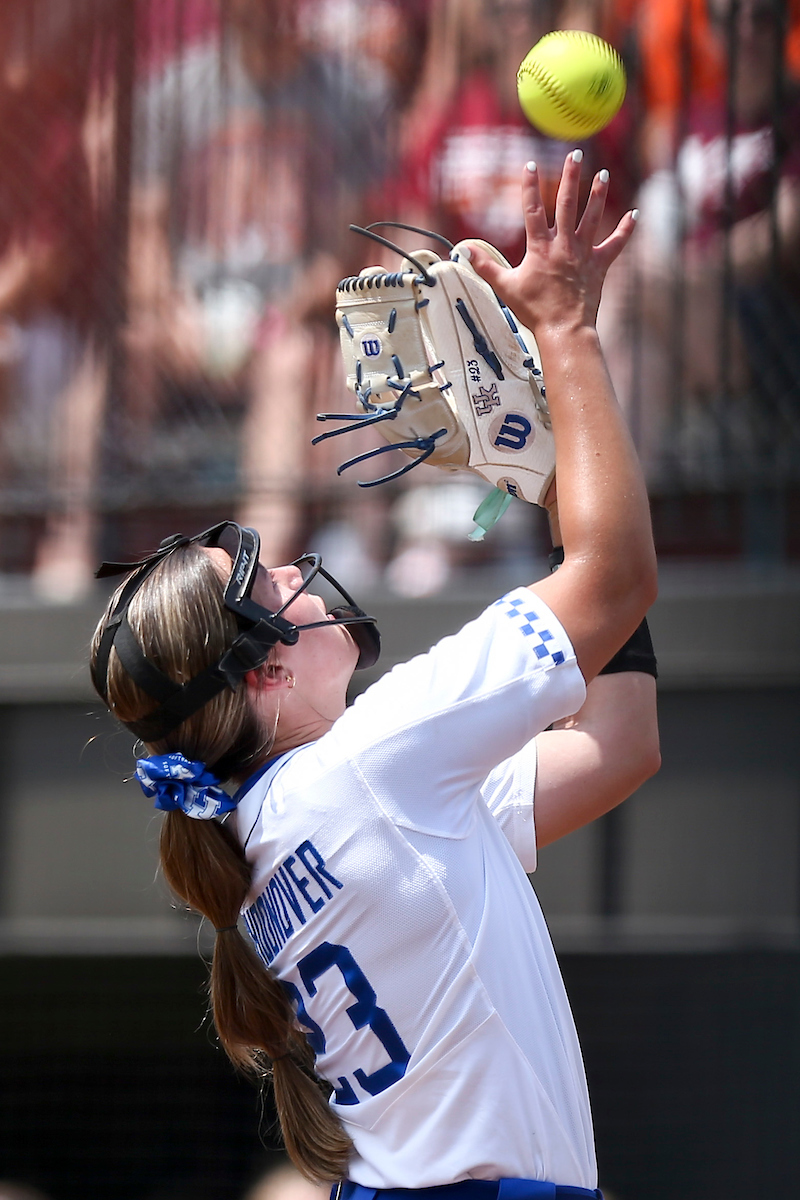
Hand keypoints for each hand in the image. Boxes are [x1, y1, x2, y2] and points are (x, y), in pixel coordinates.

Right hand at [466, 151, 636, 336]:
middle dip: (570, 176)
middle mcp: (563, 245)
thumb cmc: (533, 310)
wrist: (563, 329)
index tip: (531, 164)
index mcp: (539, 248)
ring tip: (602, 174)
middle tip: (575, 154)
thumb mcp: (505, 287)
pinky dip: (626, 230)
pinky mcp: (599, 265)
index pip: (532, 209)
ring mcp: (583, 254)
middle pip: (567, 203)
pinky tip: (635, 214)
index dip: (530, 186)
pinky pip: (616, 244)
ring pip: (592, 217)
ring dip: (598, 194)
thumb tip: (464, 251)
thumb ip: (484, 266)